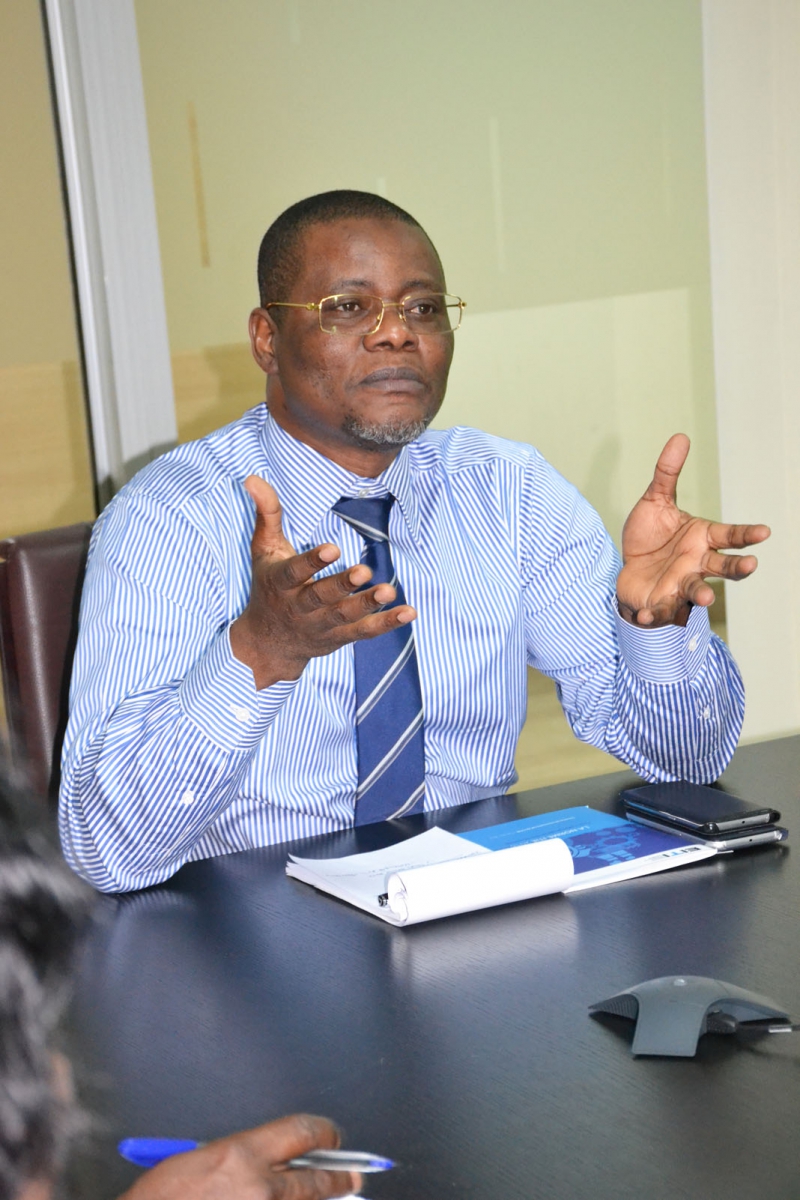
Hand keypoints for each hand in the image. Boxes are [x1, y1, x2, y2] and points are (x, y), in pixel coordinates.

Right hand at [116, 1114, 360, 1199]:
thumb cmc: (162, 1199)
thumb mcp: (202, 1161)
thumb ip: (245, 1157)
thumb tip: (278, 1160)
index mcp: (241, 1154)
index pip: (302, 1132)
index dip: (324, 1133)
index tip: (332, 1137)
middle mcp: (258, 1187)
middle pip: (316, 1179)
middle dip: (339, 1177)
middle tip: (353, 1177)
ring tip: (335, 1195)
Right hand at [230, 476, 415, 688]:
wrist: (268, 643)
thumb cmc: (269, 586)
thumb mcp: (263, 550)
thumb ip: (267, 514)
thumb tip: (252, 477)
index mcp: (280, 583)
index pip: (294, 572)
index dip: (313, 562)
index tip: (333, 548)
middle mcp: (299, 607)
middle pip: (321, 597)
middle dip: (342, 585)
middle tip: (364, 571)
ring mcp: (320, 625)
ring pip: (344, 616)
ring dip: (367, 604)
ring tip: (388, 590)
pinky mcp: (339, 637)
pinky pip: (364, 632)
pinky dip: (386, 624)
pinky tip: (408, 612)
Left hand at [616, 434, 769, 626]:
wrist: (627, 569)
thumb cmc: (650, 537)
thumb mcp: (655, 501)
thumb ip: (667, 473)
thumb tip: (681, 437)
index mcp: (703, 539)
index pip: (730, 535)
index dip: (747, 535)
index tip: (765, 532)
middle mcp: (698, 563)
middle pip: (724, 567)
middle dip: (738, 568)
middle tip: (751, 565)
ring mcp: (681, 585)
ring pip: (698, 592)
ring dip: (703, 596)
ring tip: (707, 600)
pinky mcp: (662, 603)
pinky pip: (661, 611)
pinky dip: (654, 614)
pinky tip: (646, 614)